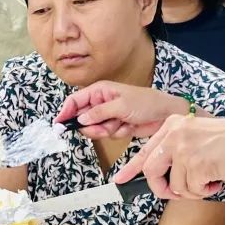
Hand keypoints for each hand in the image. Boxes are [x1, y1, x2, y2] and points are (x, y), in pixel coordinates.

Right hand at [55, 82, 190, 139]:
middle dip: (92, 125)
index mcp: (99, 91)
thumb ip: (99, 113)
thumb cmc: (146, 103)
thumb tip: (80, 119)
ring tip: (119, 125)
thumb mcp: (121, 106)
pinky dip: (116, 133)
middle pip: (82, 117)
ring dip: (106, 130)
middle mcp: (100, 102)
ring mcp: (108, 115)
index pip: (75, 100)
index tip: (59, 124)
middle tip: (103, 128)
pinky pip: (106, 134)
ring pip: (94, 128)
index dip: (65, 112)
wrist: (165, 114)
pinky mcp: (115, 126)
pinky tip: (127, 127)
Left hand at [113, 115, 224, 198]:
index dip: (130, 168)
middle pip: (151, 170)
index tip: (119, 180)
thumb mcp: (195, 136)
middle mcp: (174, 134)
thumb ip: (176, 151)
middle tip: (175, 194)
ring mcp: (184, 148)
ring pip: (175, 185)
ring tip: (209, 181)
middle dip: (162, 188)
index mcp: (171, 125)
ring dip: (192, 191)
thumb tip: (161, 177)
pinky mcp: (196, 163)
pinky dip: (204, 191)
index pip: (145, 150)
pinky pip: (192, 189)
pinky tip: (216, 180)